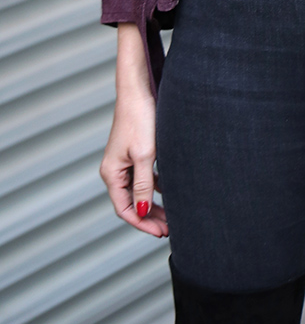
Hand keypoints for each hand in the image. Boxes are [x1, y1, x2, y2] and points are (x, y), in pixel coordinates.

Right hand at [100, 23, 168, 236]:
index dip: (142, 223)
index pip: (124, 209)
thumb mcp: (145, 155)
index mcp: (112, 173)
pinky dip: (156, 188)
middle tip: (170, 229)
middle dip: (150, 217)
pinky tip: (172, 192)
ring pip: (139, 192)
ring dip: (154, 204)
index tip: (161, 232)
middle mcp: (115, 170)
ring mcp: (125, 162)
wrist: (139, 90)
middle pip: (131, 203)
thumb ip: (143, 185)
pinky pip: (145, 178)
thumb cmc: (140, 119)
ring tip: (173, 216)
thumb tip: (141, 211)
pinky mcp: (136, 153)